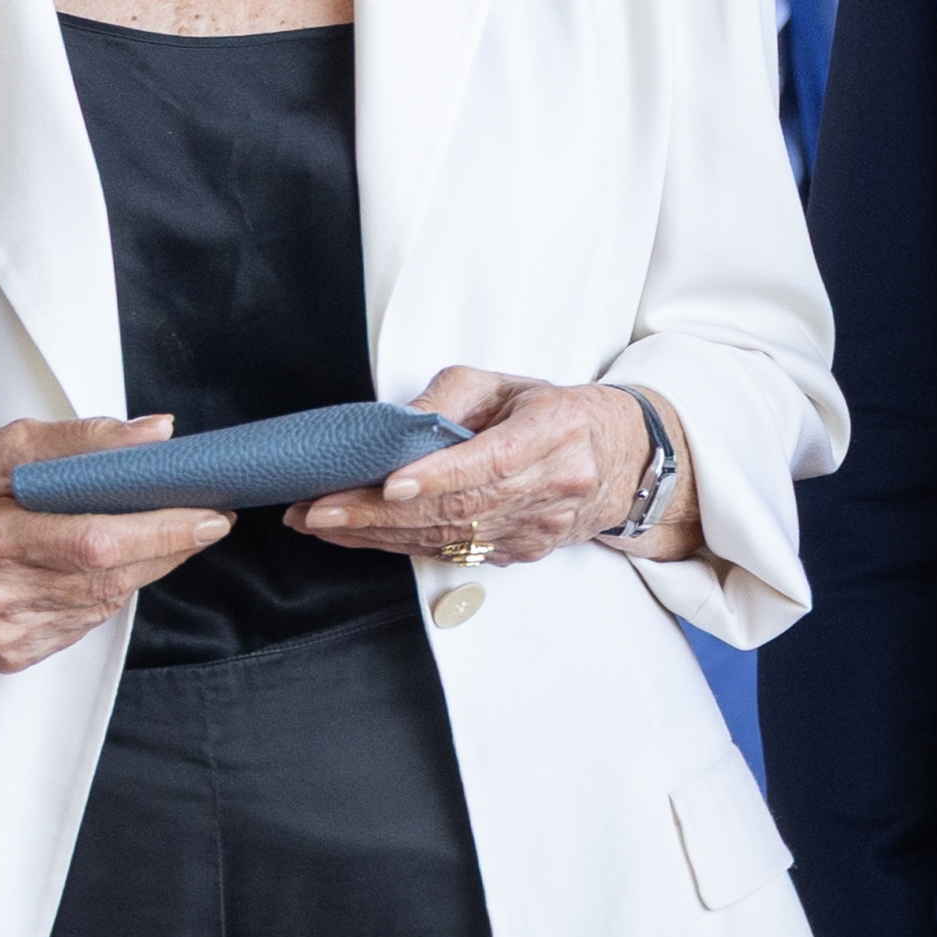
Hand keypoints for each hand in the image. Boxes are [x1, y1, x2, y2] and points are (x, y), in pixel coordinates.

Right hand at [0, 419, 227, 675]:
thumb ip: (84, 441)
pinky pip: (80, 626)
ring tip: (155, 533)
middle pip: (105, 579)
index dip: (159, 529)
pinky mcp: (4, 656)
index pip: (92, 540)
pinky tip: (97, 568)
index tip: (210, 510)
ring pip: (100, 605)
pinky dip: (103, 595)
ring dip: (141, 570)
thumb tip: (160, 436)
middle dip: (168, 547)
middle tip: (206, 517)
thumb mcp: (5, 446)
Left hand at [289, 368, 654, 567]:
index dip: (438, 476)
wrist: (615, 458)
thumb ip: (448, 398)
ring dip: (378, 534)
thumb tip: (393, 428)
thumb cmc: (553, 412)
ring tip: (323, 521)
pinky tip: (362, 536)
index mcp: (556, 431)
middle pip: (460, 507)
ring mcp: (539, 528)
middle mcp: (554, 486)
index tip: (389, 482)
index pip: (492, 460)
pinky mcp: (522, 552)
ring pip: (450, 537)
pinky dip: (401, 545)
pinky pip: (455, 553)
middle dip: (380, 512)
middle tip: (320, 508)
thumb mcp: (504, 384)